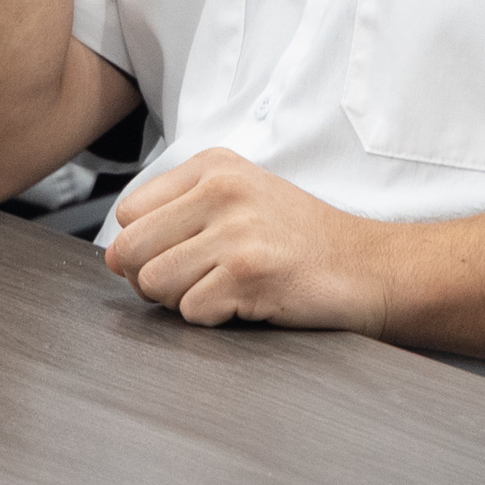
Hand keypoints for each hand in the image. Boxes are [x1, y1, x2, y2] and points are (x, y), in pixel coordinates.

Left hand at [102, 148, 386, 333]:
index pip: (129, 212)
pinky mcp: (249, 272)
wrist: (369, 268)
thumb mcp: (241, 200)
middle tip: (195, 282)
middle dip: (152, 279)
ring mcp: (236, 230)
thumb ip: (179, 214)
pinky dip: (214, 318)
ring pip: (154, 283)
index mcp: (214, 166)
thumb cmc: (302, 241)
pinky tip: (247, 302)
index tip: (180, 256)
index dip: (144, 246)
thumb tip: (115, 256)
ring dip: (183, 301)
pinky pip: (191, 311)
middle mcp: (222, 189)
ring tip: (225, 290)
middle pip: (130, 249)